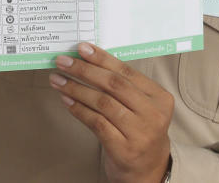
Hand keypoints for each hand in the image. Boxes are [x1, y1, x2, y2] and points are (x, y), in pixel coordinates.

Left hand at [50, 43, 172, 182]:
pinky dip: (78, 109)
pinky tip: (66, 100)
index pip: (127, 72)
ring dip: (76, 88)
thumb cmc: (139, 131)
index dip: (102, 58)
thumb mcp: (140, 106)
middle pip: (114, 85)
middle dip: (85, 70)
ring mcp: (139, 133)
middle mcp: (153, 114)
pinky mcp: (123, 149)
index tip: (82, 48)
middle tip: (63, 62)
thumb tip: (88, 60)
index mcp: (160, 97)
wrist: (147, 169)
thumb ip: (122, 87)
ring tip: (58, 80)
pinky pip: (96, 123)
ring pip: (102, 102)